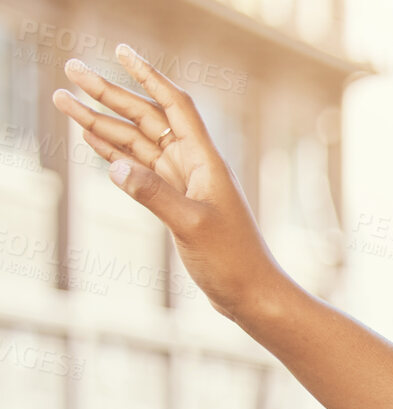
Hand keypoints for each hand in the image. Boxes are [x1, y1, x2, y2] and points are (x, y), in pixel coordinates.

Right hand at [51, 45, 288, 321]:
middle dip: (109, 94)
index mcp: (204, 161)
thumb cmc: (233, 262)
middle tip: (71, 69)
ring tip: (64, 100)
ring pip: (137, 143)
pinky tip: (90, 138)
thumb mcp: (192, 226)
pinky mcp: (174, 203)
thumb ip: (155, 195)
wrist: (250, 294)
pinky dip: (114, 151)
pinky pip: (139, 168)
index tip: (120, 52)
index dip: (148, 76)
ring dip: (102, 121)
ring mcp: (182, 184)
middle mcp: (193, 166)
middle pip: (146, 118)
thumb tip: (116, 167)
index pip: (174, 105)